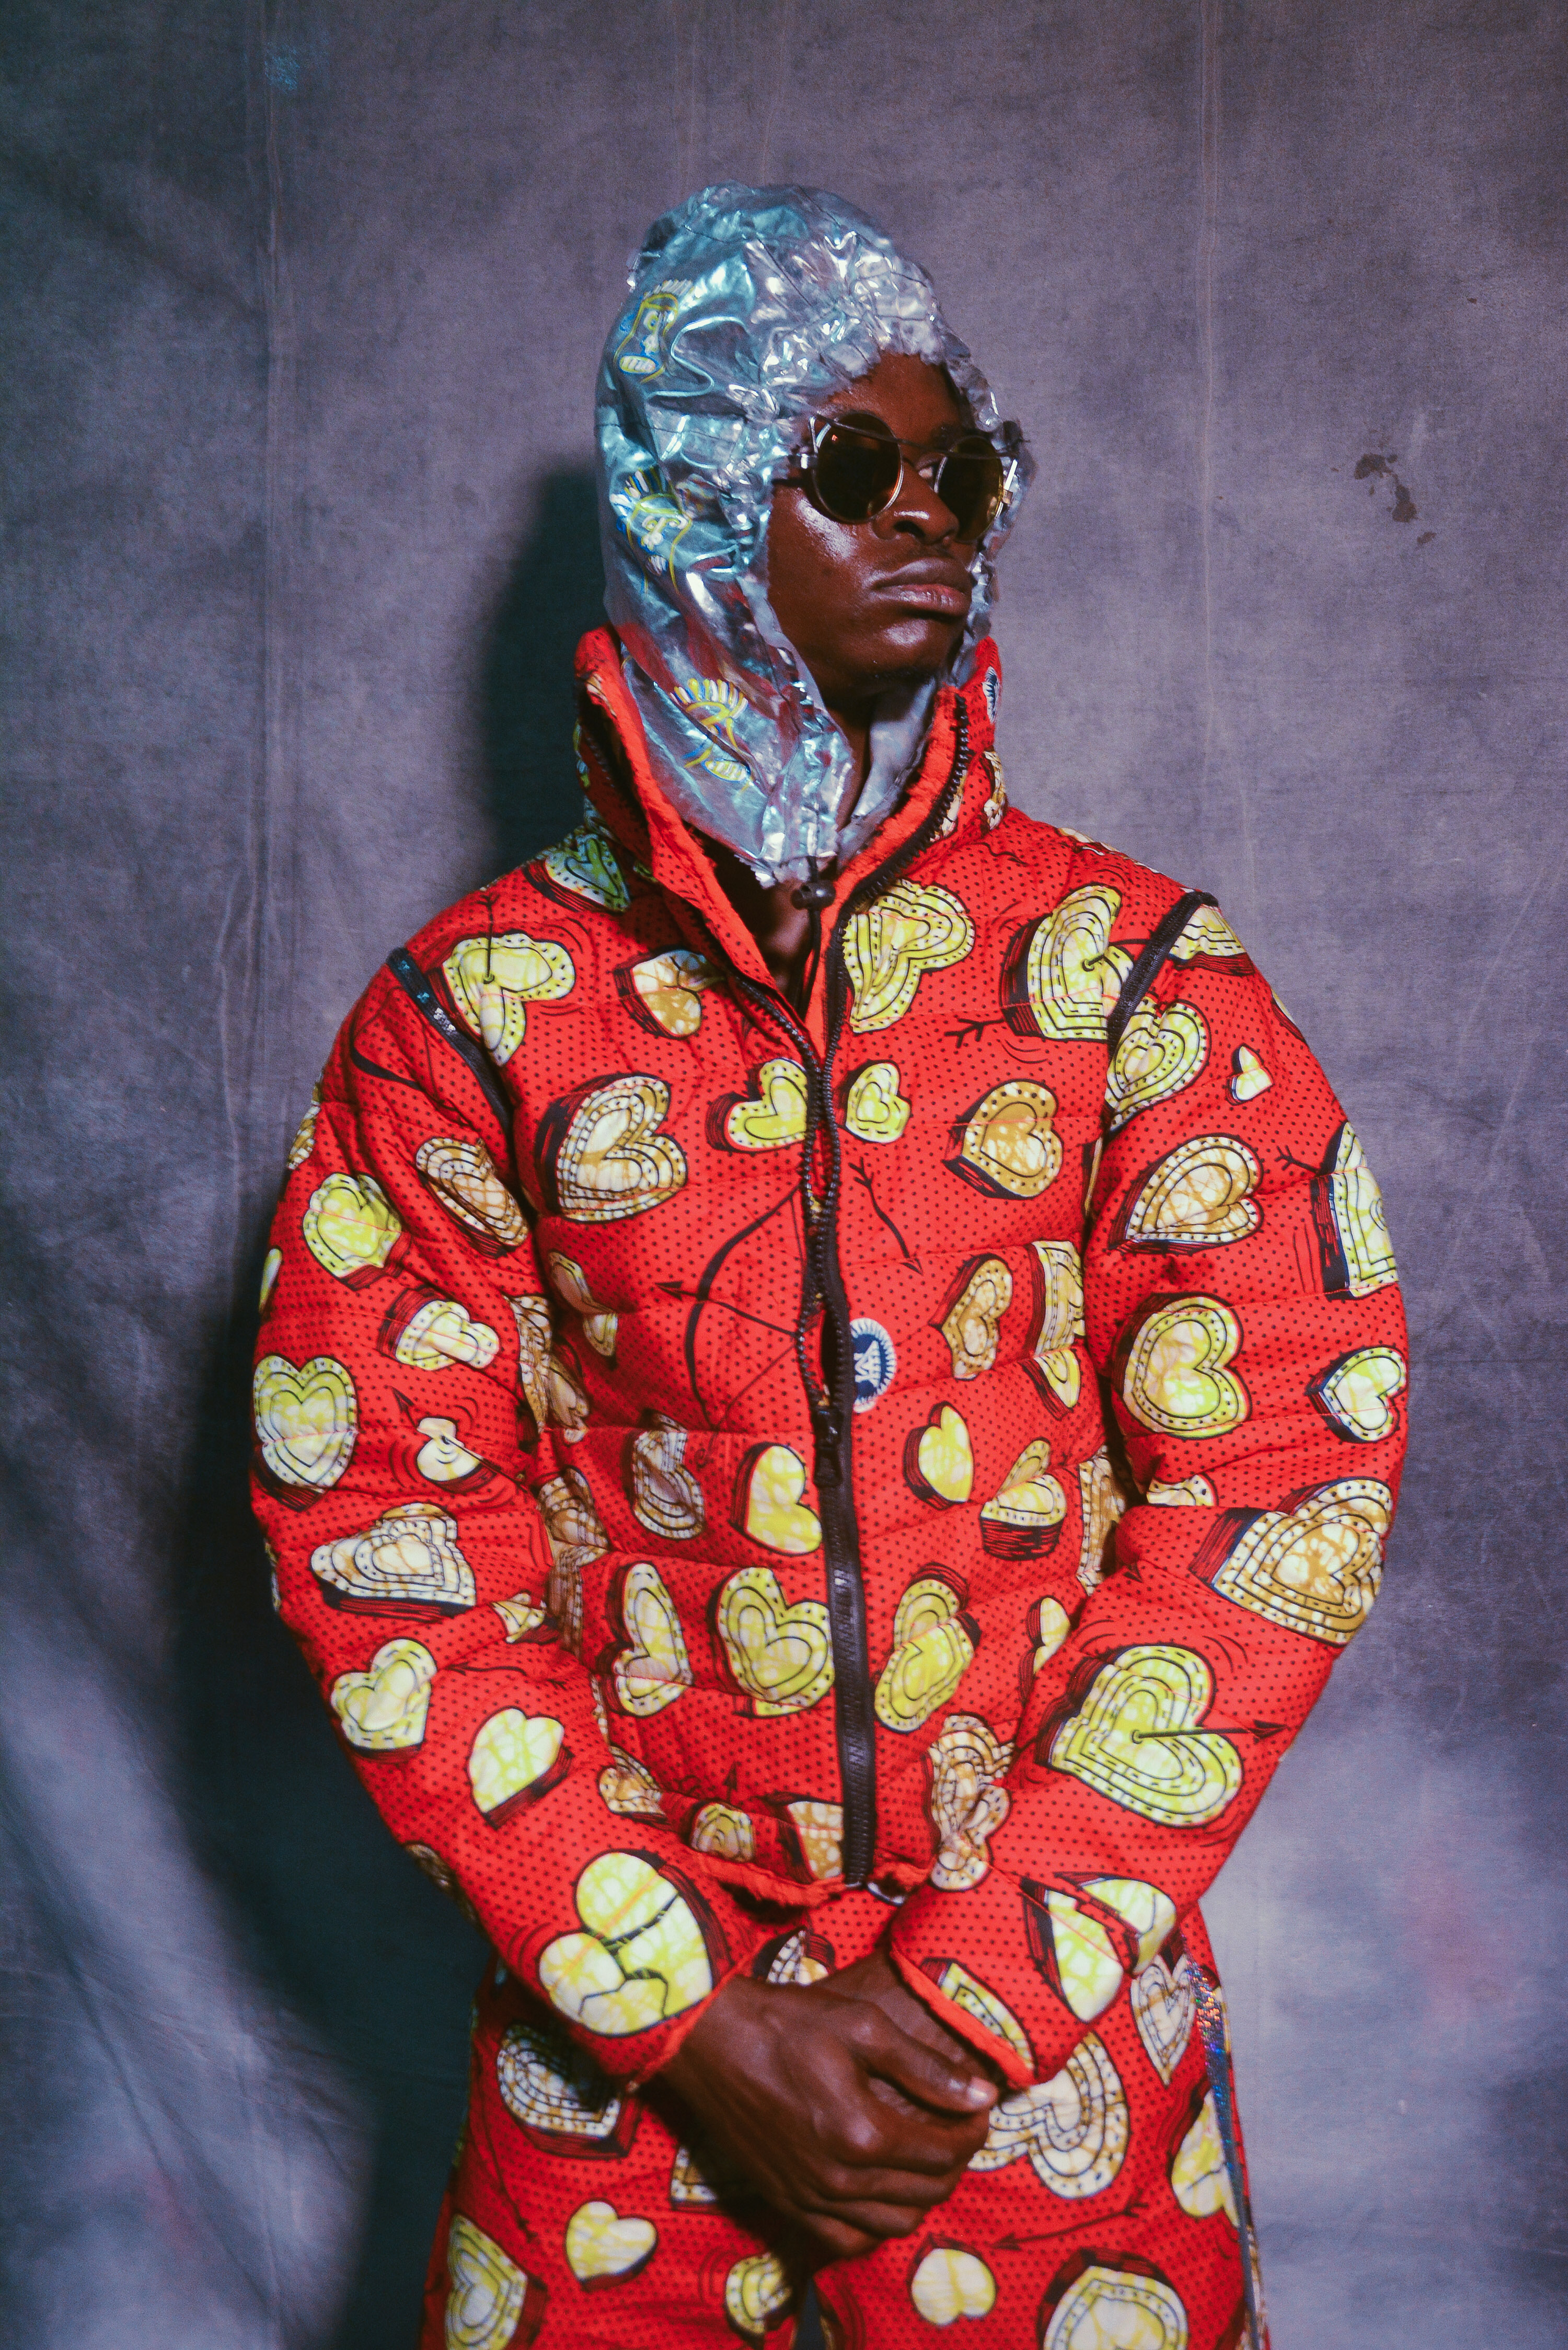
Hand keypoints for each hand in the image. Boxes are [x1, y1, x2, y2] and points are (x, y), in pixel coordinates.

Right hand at [658, 1944, 999, 2260]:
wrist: (710, 2040)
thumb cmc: (787, 2023)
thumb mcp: (864, 2025)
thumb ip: (927, 2067)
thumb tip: (982, 2095)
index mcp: (861, 2133)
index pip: (943, 2153)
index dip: (972, 2131)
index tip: (978, 2107)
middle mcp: (838, 2178)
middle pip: (924, 2194)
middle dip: (953, 2163)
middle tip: (956, 2128)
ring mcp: (809, 2197)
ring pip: (891, 2224)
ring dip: (920, 2197)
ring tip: (923, 2158)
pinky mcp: (786, 2202)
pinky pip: (845, 2239)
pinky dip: (874, 2223)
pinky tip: (878, 2190)